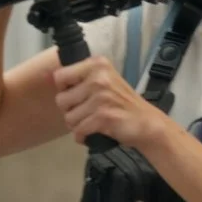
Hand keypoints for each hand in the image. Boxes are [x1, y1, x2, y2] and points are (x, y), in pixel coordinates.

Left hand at [53, 56, 169, 148]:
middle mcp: (99, 78)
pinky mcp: (103, 116)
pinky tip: (94, 133)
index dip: (65, 90)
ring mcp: (101, 97)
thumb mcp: (105, 80)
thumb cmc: (123, 103)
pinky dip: (83, 136)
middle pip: (61, 99)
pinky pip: (78, 131)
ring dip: (78, 125)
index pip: (60, 76)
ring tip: (93, 122)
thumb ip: (83, 78)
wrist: (147, 123)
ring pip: (69, 118)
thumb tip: (54, 81)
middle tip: (88, 112)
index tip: (79, 96)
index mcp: (97, 65)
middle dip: (71, 111)